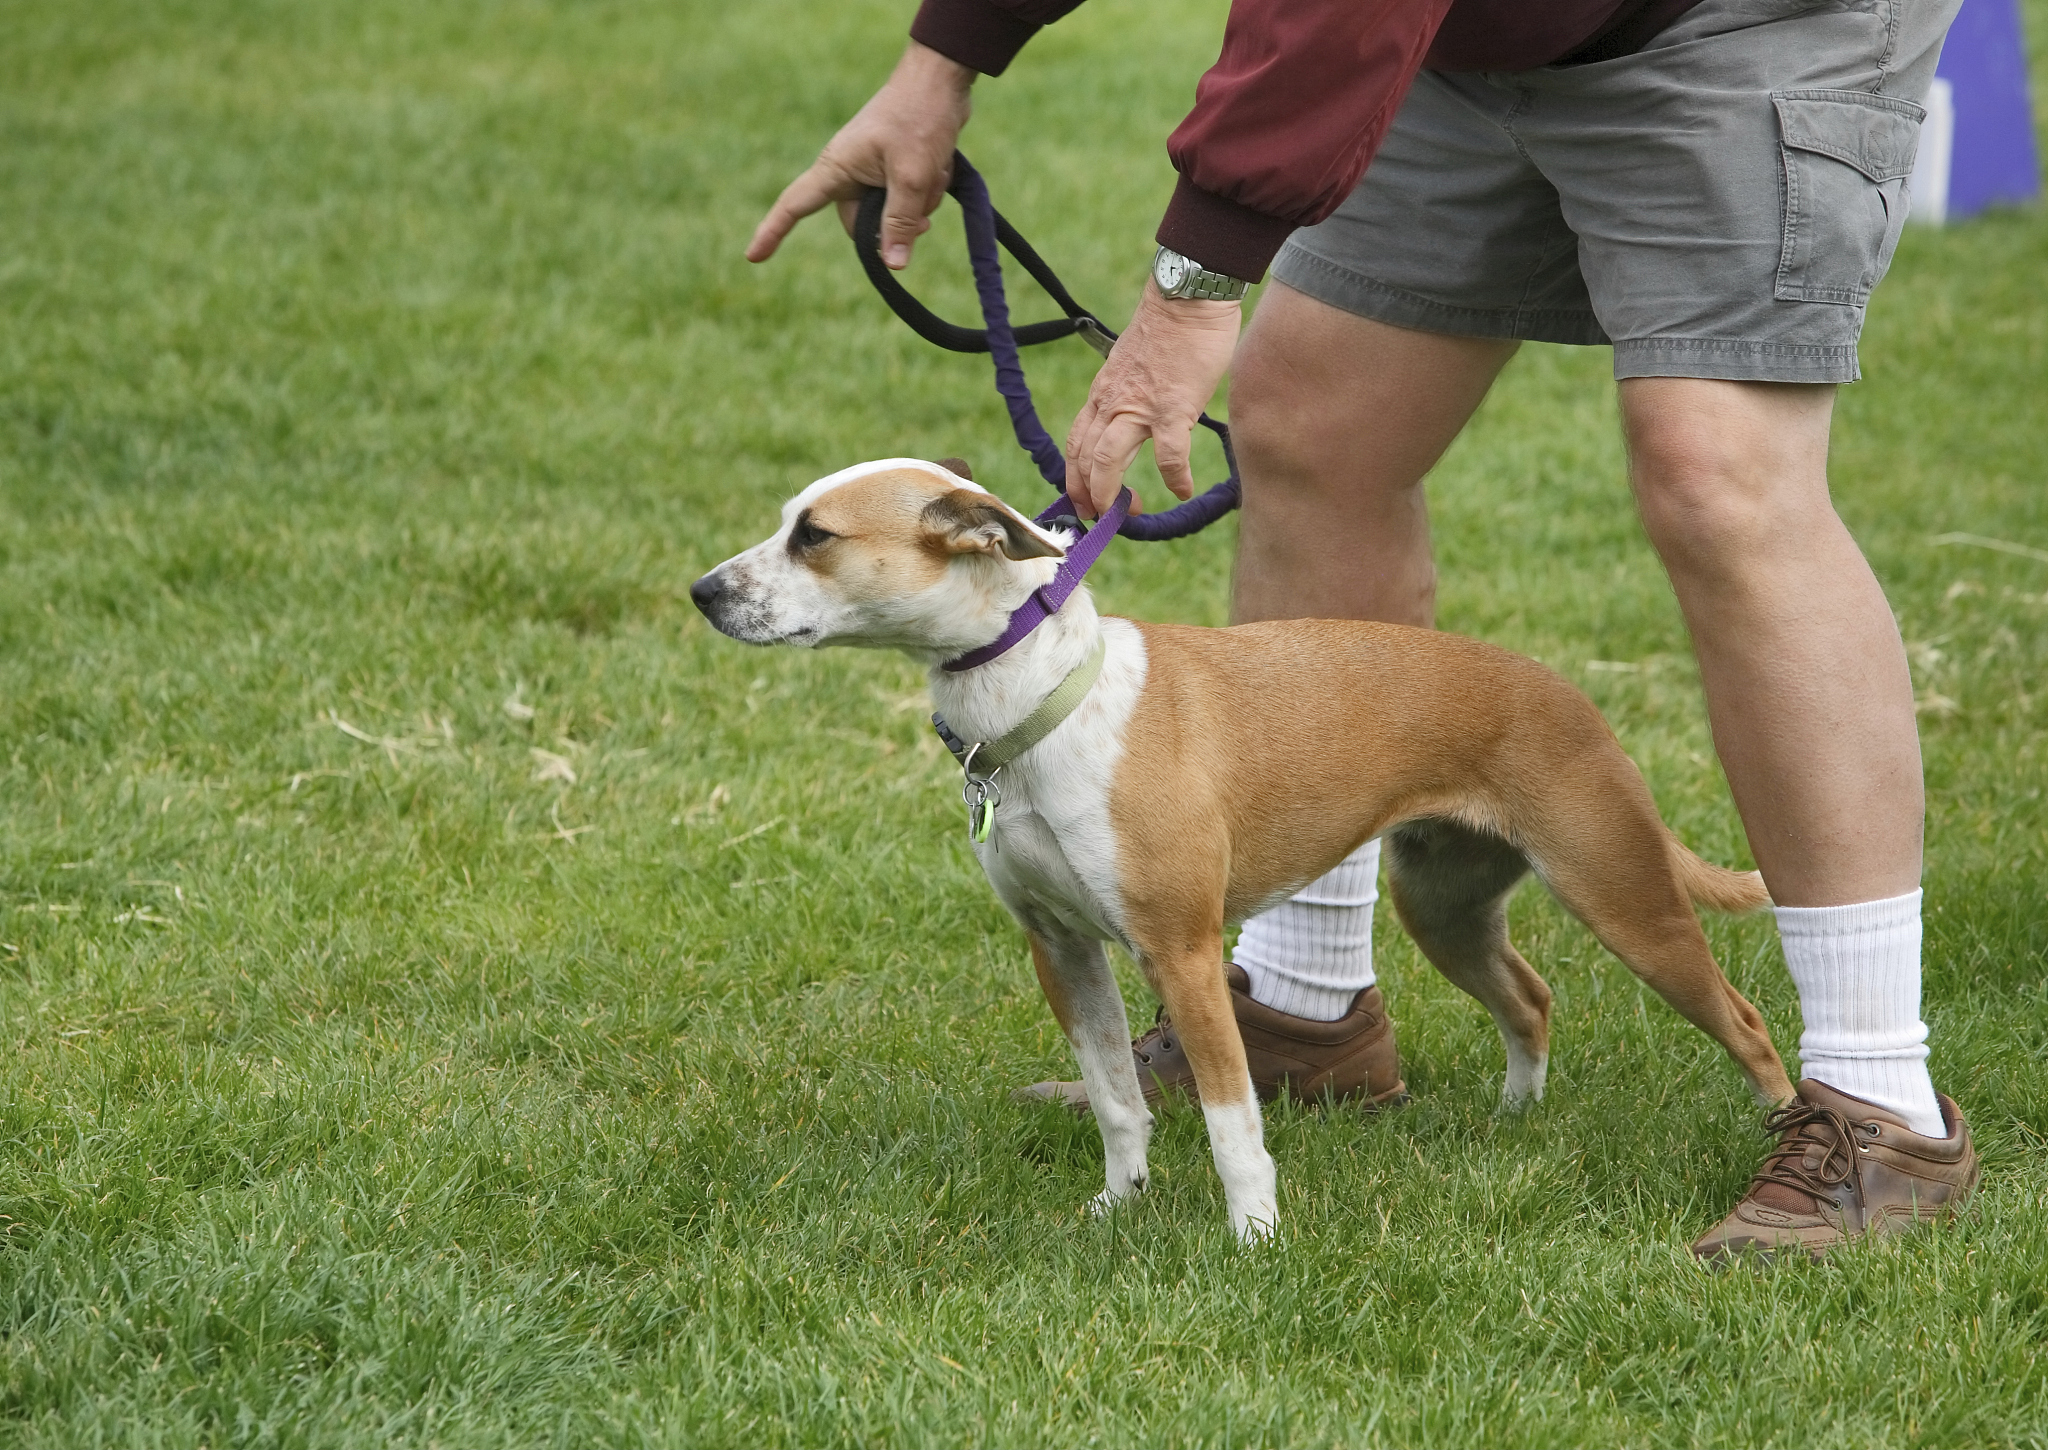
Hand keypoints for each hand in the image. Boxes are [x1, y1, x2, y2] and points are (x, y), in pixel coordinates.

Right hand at [746, 42, 974, 268]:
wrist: (941, 79)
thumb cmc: (920, 118)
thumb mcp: (912, 176)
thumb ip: (900, 222)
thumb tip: (892, 266)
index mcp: (836, 168)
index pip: (794, 205)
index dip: (773, 232)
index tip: (753, 257)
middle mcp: (848, 171)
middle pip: (861, 224)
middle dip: (895, 224)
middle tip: (924, 215)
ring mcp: (870, 170)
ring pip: (889, 214)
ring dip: (917, 205)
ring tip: (932, 174)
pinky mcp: (891, 169)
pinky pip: (905, 200)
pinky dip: (924, 192)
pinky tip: (938, 170)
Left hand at [1064, 281, 1240, 517]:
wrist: (1187, 298)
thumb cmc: (1169, 331)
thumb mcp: (1133, 367)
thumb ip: (1129, 394)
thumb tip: (1141, 419)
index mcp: (1102, 394)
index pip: (1076, 444)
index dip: (1076, 478)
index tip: (1085, 500)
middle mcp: (1112, 403)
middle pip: (1085, 459)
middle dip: (1089, 495)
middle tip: (1102, 516)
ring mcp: (1140, 406)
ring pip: (1108, 460)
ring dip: (1111, 493)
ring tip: (1129, 512)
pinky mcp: (1172, 407)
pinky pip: (1168, 454)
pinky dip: (1174, 478)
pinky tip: (1182, 491)